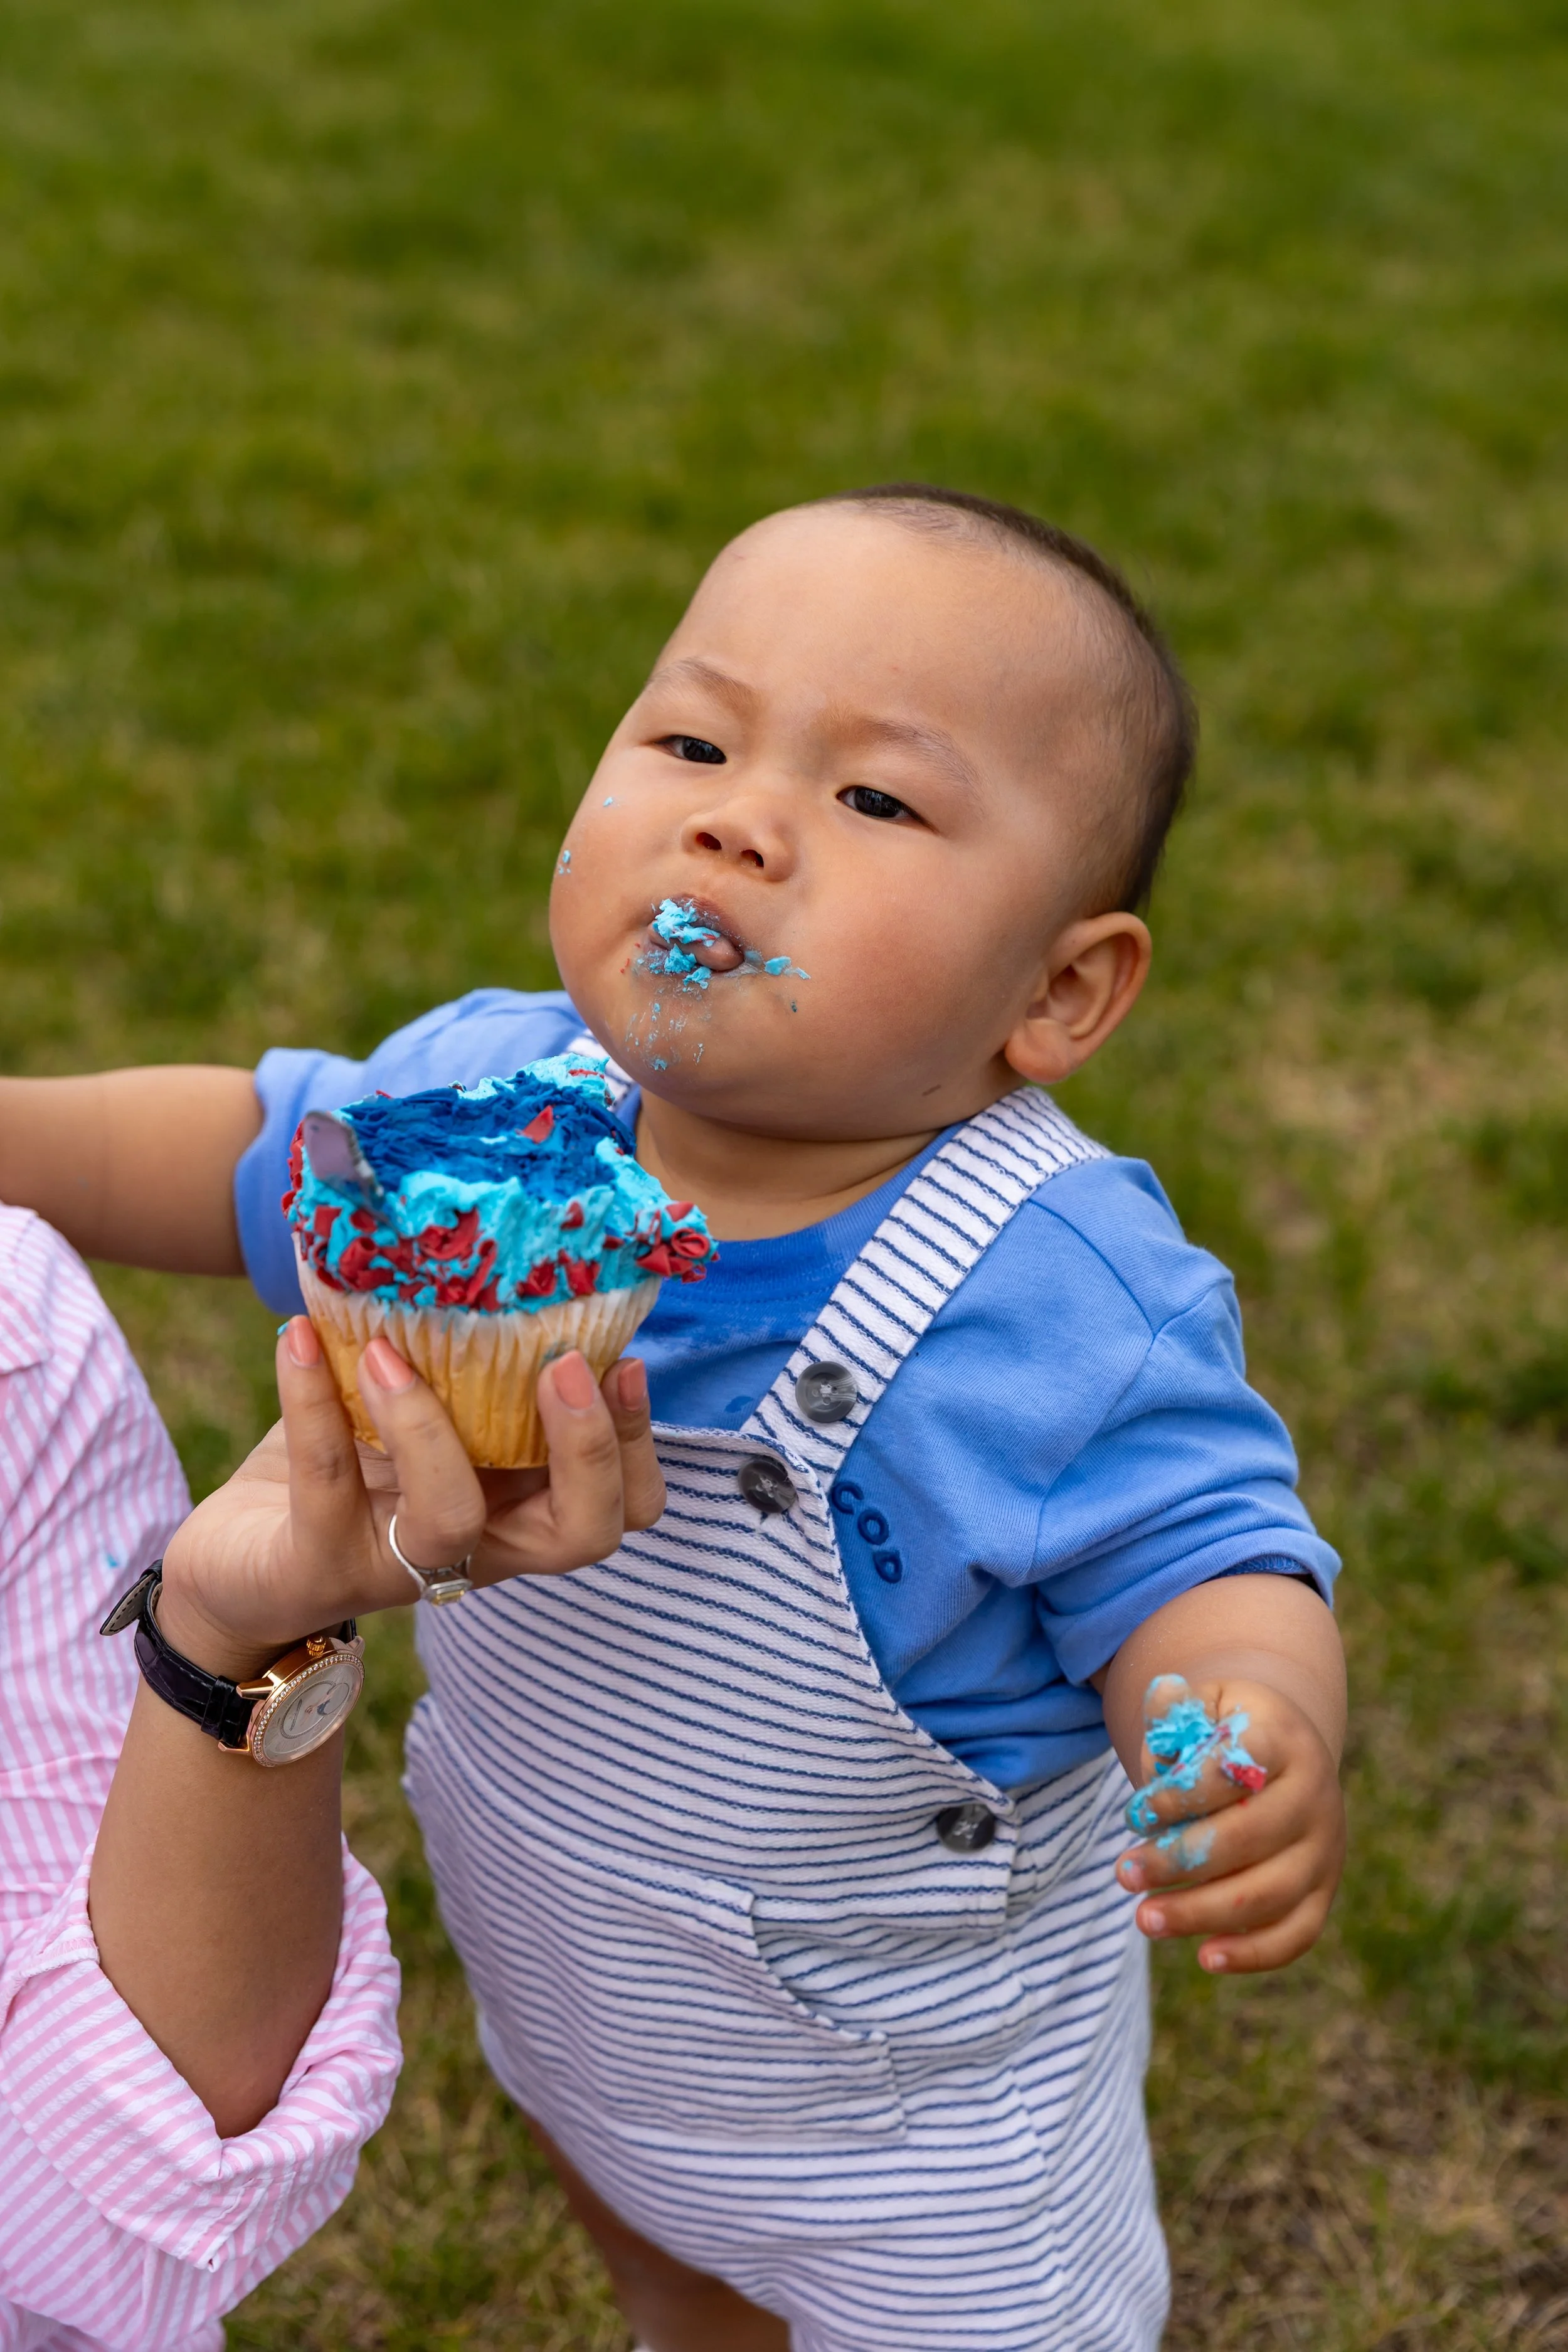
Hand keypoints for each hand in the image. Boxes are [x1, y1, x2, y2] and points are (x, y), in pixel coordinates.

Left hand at [155, 1317, 665, 1679]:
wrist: (235, 1567)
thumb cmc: (345, 1472)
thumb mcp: (414, 1416)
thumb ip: (462, 1369)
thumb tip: (493, 1250)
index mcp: (514, 1510)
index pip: (620, 1507)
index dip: (638, 1445)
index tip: (622, 1361)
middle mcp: (475, 1549)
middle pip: (579, 1534)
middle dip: (588, 1449)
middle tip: (561, 1365)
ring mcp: (397, 1567)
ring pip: (452, 1519)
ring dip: (428, 1425)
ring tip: (389, 1349)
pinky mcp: (315, 1569)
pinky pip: (325, 1483)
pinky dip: (313, 1400)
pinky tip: (296, 1339)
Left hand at [1113, 1671, 1344, 1974]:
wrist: (1280, 1750)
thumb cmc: (1224, 1730)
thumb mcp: (1201, 1704)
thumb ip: (1175, 1710)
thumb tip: (1162, 1703)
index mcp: (1283, 1740)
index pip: (1234, 1772)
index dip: (1180, 1796)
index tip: (1133, 1812)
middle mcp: (1315, 1796)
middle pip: (1247, 1839)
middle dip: (1177, 1861)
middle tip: (1124, 1873)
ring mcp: (1325, 1848)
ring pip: (1267, 1894)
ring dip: (1201, 1912)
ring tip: (1144, 1919)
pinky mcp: (1324, 1891)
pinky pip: (1298, 1933)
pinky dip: (1255, 1953)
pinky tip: (1206, 1958)